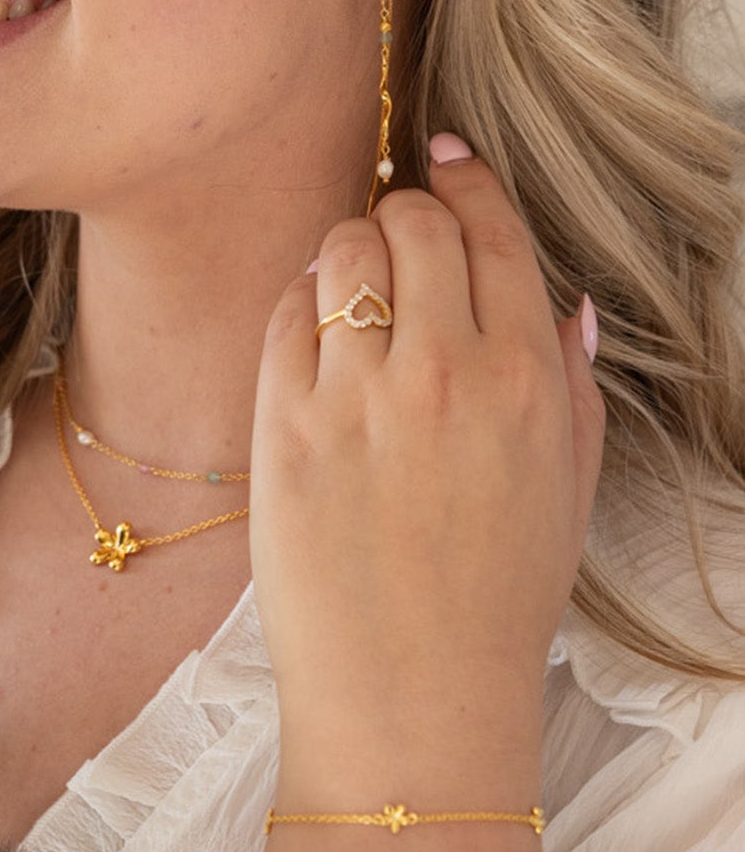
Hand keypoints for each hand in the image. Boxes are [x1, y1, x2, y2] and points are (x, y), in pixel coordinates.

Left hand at [249, 134, 604, 785]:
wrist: (411, 694)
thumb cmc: (496, 598)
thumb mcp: (567, 490)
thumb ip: (569, 383)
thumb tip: (563, 302)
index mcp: (525, 379)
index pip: (491, 231)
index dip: (465, 179)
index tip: (443, 156)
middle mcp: (443, 371)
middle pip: (412, 222)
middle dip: (404, 209)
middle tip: (398, 232)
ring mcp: (356, 394)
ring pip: (342, 251)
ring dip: (348, 249)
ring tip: (354, 285)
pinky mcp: (282, 423)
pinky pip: (284, 313)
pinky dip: (299, 301)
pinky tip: (313, 327)